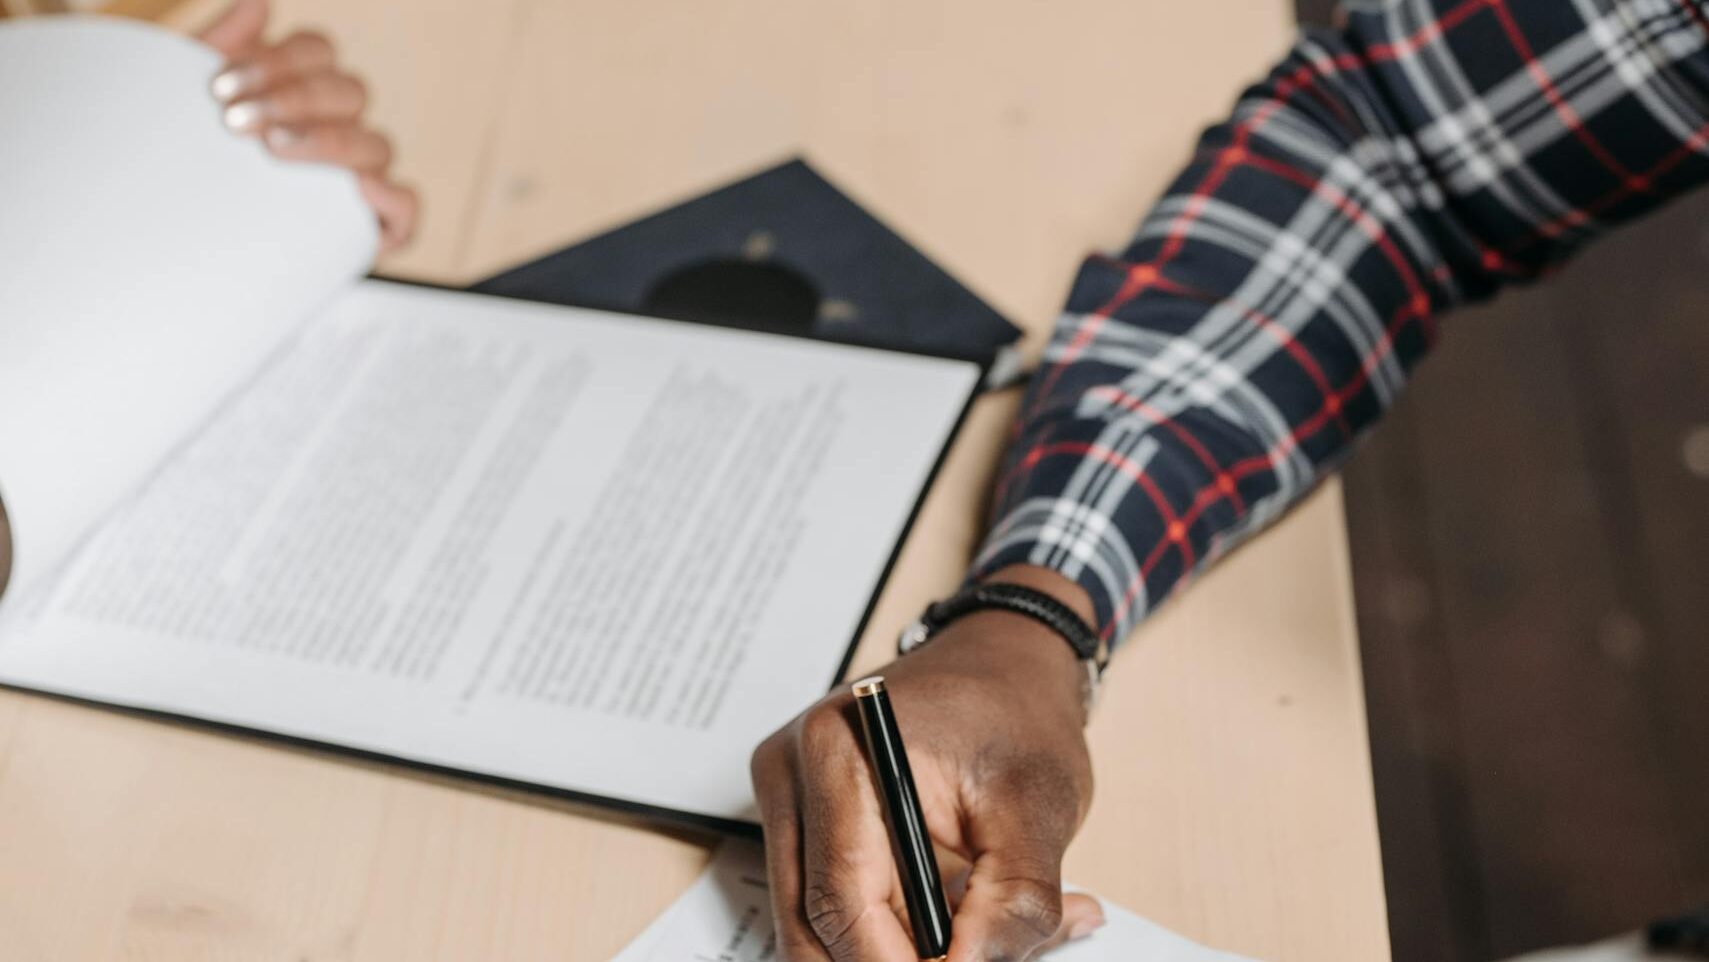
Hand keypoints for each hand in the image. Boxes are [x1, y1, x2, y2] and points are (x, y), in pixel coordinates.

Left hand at [197, 0, 417, 252]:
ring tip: (274, 154)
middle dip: (294, 100)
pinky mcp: (372, 226)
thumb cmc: (191, 167)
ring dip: (328, 143)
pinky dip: (387, 195)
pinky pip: (404, 204)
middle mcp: (337, 128)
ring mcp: (359, 177)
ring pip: (377, 143)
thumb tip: (258, 2)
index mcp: (300, 90)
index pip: (319, 51)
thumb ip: (224, 46)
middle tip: (236, 125)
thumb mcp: (190, 105)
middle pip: (351, 91)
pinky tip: (351, 189)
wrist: (173, 241)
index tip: (221, 89)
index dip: (278, 61)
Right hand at [751, 565, 1105, 961]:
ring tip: (972, 932)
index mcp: (840, 749)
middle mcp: (793, 770)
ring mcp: (787, 795)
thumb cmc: (1015, 711)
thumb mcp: (1041, 804)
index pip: (842, 896)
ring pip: (813, 925)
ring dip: (888, 952)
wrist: (1002, 663)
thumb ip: (1016, 899)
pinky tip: (950, 921)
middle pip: (811, 922)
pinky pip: (824, 903)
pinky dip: (886, 933)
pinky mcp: (801, 818)